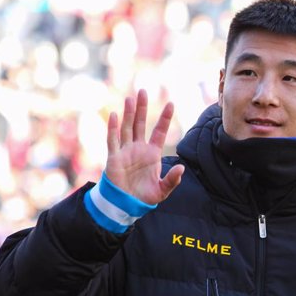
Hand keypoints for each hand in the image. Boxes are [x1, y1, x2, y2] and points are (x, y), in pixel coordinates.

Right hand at [105, 89, 183, 204]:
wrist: (125, 204)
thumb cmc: (144, 196)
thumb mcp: (162, 190)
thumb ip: (172, 180)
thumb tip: (182, 168)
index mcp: (152, 154)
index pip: (159, 132)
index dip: (164, 119)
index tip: (171, 103)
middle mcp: (138, 148)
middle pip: (140, 124)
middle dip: (142, 108)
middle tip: (143, 91)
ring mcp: (125, 151)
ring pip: (127, 128)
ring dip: (129, 113)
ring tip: (131, 98)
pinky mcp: (114, 157)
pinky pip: (113, 140)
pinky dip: (113, 128)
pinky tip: (114, 115)